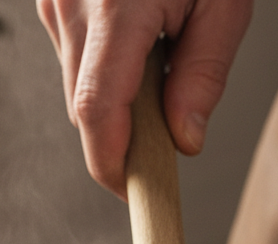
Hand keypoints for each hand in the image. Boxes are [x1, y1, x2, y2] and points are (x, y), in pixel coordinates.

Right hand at [37, 0, 252, 198]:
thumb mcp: (225, 2)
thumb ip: (205, 72)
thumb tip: (183, 138)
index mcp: (116, 5)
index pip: (98, 108)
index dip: (112, 162)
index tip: (134, 190)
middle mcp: (72, 4)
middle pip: (84, 109)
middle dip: (122, 132)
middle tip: (170, 122)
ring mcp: (55, 2)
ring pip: (76, 89)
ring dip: (114, 97)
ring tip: (159, 58)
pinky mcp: (52, 2)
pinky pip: (72, 61)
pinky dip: (103, 69)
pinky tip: (137, 40)